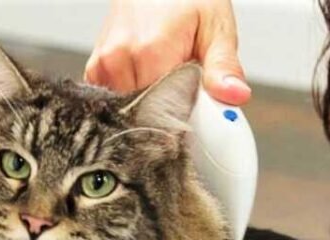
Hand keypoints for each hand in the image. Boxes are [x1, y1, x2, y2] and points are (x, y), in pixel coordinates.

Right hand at [84, 0, 250, 103]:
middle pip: (146, 115)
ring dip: (149, 108)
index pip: (166, 113)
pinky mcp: (95, 71)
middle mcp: (120, 58)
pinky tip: (144, 83)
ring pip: (130, 112)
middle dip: (167, 114)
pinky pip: (114, 101)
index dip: (183, 121)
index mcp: (149, 52)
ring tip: (163, 82)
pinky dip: (131, 101)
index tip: (196, 119)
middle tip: (183, 95)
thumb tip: (234, 96)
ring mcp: (103, 65)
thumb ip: (224, 67)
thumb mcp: (216, 28)